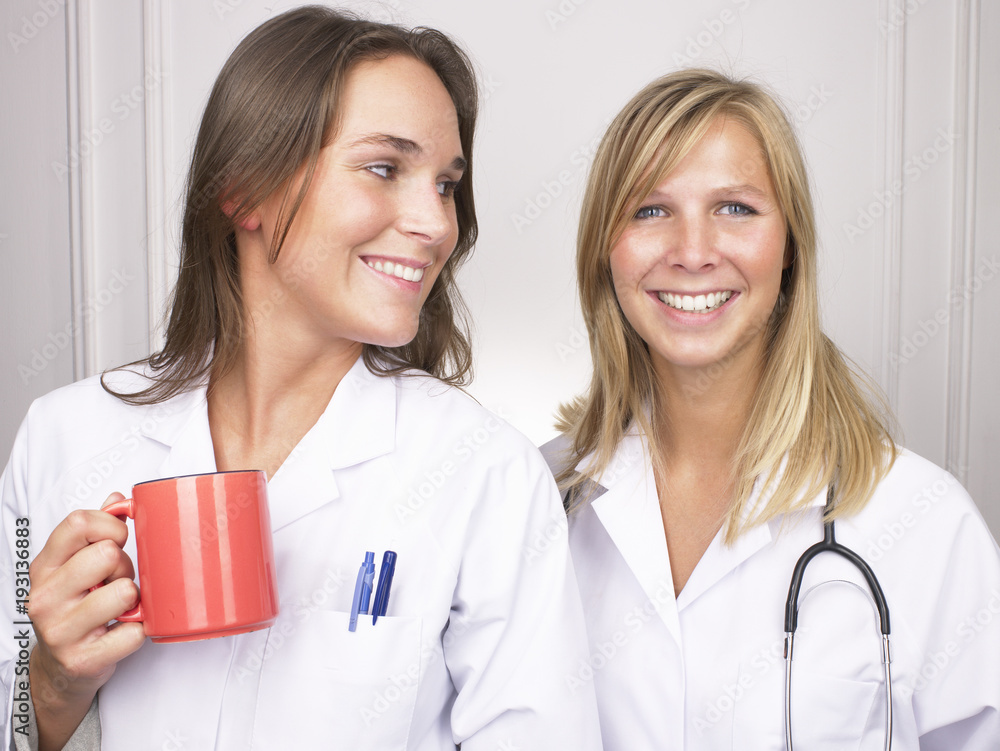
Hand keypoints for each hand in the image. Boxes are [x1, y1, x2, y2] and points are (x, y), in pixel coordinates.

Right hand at [26, 493, 145, 750]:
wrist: (61, 669)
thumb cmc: (76, 608)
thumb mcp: (74, 567)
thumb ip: (94, 532)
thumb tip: (117, 499)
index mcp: (44, 568)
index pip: (78, 523)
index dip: (111, 525)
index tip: (120, 539)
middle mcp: (46, 597)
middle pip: (106, 555)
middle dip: (124, 565)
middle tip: (117, 581)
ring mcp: (61, 630)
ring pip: (124, 592)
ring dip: (133, 599)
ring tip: (120, 607)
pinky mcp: (83, 659)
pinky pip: (135, 632)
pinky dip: (138, 630)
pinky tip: (122, 631)